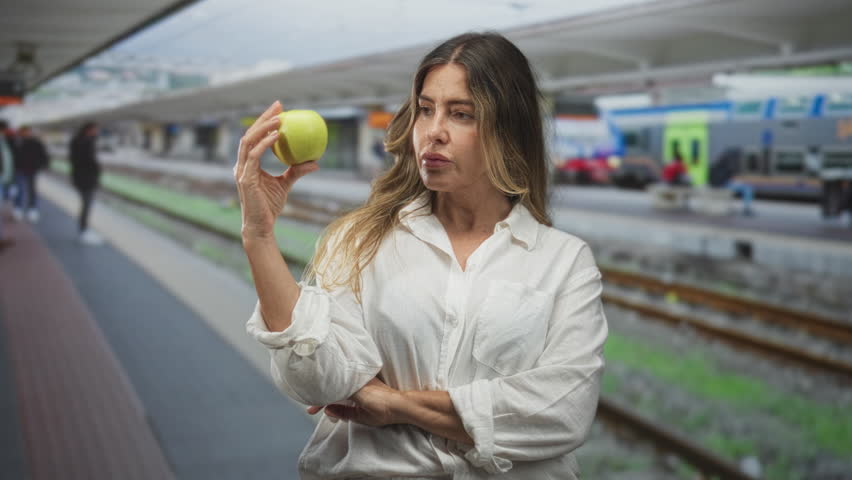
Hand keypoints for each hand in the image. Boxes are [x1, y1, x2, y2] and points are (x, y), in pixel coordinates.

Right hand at [234, 100, 319, 240]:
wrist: (261, 226)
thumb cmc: (270, 206)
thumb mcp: (285, 184)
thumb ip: (296, 171)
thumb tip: (315, 163)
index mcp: (248, 164)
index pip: (254, 137)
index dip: (264, 122)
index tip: (279, 110)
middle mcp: (241, 165)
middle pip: (249, 133)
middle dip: (263, 117)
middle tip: (279, 106)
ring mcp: (241, 171)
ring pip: (249, 141)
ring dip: (263, 127)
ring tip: (279, 118)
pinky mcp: (245, 178)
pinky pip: (255, 156)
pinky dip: (265, 143)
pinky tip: (277, 135)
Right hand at [306, 377, 402, 426]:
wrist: (401, 405)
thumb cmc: (384, 411)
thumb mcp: (361, 416)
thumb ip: (343, 412)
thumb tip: (328, 410)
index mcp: (353, 389)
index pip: (330, 392)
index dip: (319, 401)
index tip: (311, 409)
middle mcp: (356, 380)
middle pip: (332, 386)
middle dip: (321, 396)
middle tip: (313, 409)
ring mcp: (361, 379)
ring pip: (339, 383)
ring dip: (330, 392)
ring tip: (323, 404)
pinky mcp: (366, 380)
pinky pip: (348, 382)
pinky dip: (339, 389)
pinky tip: (336, 396)